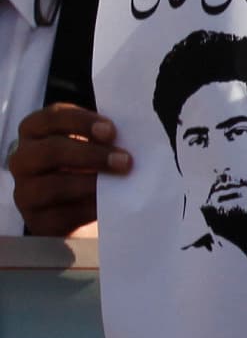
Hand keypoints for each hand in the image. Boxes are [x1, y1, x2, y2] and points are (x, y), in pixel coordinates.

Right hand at [8, 103, 125, 235]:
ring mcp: (25, 191)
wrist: (83, 211)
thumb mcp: (91, 147)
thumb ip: (103, 140)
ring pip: (53, 185)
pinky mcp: (37, 220)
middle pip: (51, 150)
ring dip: (91, 183)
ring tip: (119, 183)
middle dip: (90, 154)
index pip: (51, 117)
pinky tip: (108, 205)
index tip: (111, 130)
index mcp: (35, 132)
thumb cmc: (89, 168)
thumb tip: (131, 139)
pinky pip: (61, 215)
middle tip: (125, 160)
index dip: (81, 121)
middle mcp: (23, 159)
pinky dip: (88, 209)